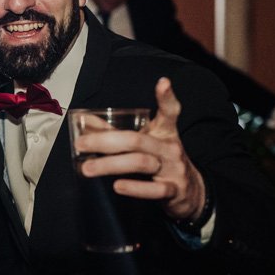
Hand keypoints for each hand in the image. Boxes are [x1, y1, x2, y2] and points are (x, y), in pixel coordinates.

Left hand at [75, 77, 205, 221]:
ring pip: (140, 162)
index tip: (163, 82)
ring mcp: (173, 169)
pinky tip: (118, 186)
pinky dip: (135, 188)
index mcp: (165, 132)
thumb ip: (116, 133)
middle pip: (136, 140)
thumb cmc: (161, 162)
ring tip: (88, 168)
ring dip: (110, 165)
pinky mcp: (174, 190)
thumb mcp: (146, 143)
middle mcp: (170, 148)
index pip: (169, 112)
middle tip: (81, 144)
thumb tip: (84, 121)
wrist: (192, 193)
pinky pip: (154, 189)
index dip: (166, 97)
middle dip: (105, 141)